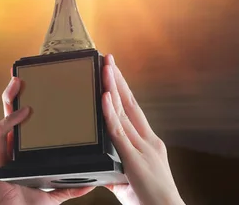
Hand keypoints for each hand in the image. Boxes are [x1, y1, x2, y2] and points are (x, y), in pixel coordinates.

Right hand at [0, 75, 94, 204]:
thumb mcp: (56, 193)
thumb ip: (71, 186)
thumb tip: (93, 181)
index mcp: (24, 150)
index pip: (26, 121)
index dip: (28, 102)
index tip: (37, 86)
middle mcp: (14, 146)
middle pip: (13, 112)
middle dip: (15, 92)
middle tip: (24, 74)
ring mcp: (5, 150)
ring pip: (4, 116)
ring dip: (9, 98)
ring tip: (19, 83)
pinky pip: (0, 133)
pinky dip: (11, 121)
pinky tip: (23, 112)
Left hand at [102, 54, 184, 204]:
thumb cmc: (150, 199)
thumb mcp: (129, 178)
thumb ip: (116, 167)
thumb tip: (101, 167)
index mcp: (148, 142)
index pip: (132, 109)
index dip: (122, 89)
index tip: (114, 72)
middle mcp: (147, 140)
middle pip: (129, 103)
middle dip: (117, 80)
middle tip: (107, 59)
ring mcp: (142, 147)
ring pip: (123, 112)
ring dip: (112, 88)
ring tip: (105, 68)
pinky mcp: (134, 158)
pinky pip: (118, 131)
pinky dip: (110, 113)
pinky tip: (104, 97)